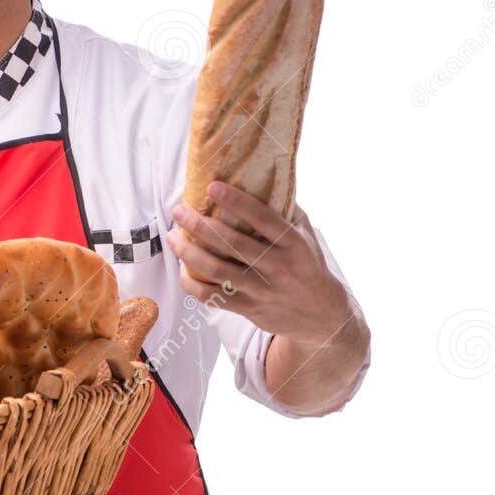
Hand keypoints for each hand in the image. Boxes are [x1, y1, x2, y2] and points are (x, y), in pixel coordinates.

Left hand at [166, 180, 352, 339]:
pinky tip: (182, 269)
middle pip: (231, 243)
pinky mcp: (249, 309)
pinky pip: (212, 297)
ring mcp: (262, 290)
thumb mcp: (306, 236)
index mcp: (293, 244)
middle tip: (179, 211)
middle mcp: (278, 267)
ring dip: (189, 252)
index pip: (262, 218)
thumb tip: (261, 179)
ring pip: (217, 270)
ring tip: (173, 237)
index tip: (212, 187)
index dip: (236, 201)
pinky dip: (192, 282)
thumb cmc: (307, 265)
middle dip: (199, 225)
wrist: (320, 315)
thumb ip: (286, 210)